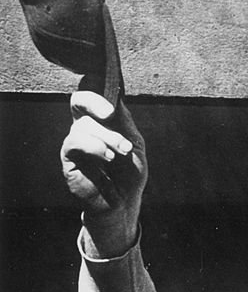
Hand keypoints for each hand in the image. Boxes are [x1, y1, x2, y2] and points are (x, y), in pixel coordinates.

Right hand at [61, 91, 147, 255]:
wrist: (124, 203)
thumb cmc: (129, 175)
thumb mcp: (134, 145)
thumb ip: (124, 123)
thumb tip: (115, 99)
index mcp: (100, 121)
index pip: (89, 95)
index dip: (94, 88)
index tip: (111, 92)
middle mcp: (84, 128)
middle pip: (80, 101)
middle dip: (98, 106)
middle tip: (113, 117)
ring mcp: (75, 143)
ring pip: (82, 125)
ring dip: (106, 136)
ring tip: (122, 151)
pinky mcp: (68, 159)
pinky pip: (74, 142)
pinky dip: (93, 146)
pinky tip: (107, 156)